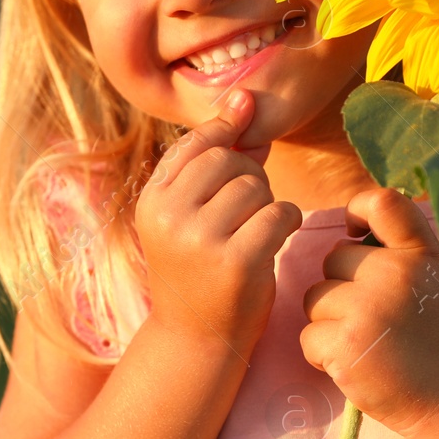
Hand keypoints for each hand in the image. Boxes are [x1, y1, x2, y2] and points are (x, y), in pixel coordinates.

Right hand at [135, 88, 302, 351]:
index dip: (227, 132)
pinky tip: (274, 240)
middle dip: (249, 177)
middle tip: (247, 209)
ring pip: (256, 186)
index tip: (246, 127)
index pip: (196, 144)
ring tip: (255, 228)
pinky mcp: (236, 262)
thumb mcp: (191, 215)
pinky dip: (286, 222)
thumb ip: (219, 161)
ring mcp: (200, 240)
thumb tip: (244, 99)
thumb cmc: (198, 269)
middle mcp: (169, 216)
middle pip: (229, 161)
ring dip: (268, 202)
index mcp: (152, 201)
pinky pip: (279, 213)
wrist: (196, 340)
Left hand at [299, 186, 438, 435]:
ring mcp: (370, 307)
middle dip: (341, 288)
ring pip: (314, 298)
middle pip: (333, 258)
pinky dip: (322, 355)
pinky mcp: (346, 343)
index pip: (384, 203)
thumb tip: (346, 237)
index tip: (355, 232)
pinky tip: (356, 365)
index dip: (358, 208)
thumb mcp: (438, 284)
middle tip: (373, 320)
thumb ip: (402, 253)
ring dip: (329, 322)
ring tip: (366, 343)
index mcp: (423, 255)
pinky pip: (308, 336)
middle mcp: (398, 273)